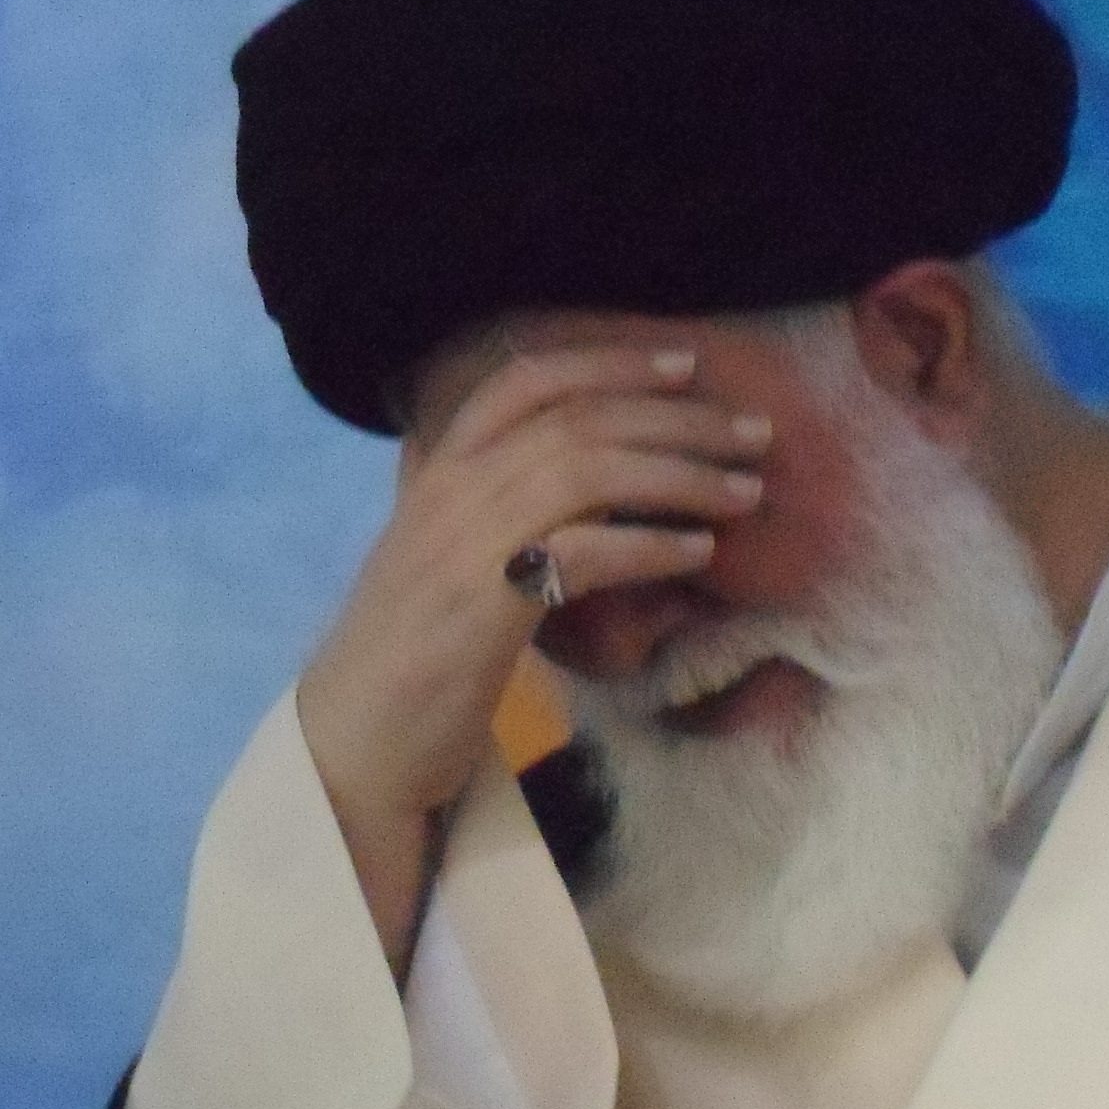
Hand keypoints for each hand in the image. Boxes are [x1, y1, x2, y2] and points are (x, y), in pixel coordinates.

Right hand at [297, 343, 771, 967]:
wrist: (353, 745)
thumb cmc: (409, 662)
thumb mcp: (440, 564)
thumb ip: (479, 512)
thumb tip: (551, 495)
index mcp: (437, 472)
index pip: (526, 383)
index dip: (612, 363)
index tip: (687, 364)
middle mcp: (448, 490)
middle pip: (579, 420)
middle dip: (678, 418)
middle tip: (755, 430)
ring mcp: (462, 542)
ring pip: (588, 468)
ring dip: (681, 473)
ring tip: (747, 489)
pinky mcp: (484, 603)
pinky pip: (584, 550)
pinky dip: (651, 543)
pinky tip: (701, 551)